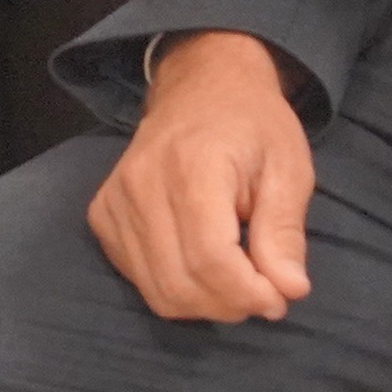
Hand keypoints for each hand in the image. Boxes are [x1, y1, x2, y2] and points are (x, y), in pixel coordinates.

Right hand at [87, 30, 318, 322]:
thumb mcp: (289, 168)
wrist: (201, 87)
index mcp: (192, 166)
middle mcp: (141, 184)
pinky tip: (202, 266)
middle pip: (181, 283)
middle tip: (265, 293)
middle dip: (230, 304)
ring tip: (236, 282)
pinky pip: (136, 277)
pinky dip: (175, 288)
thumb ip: (285, 231)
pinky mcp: (102, 213)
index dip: (249, 294)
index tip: (280, 297)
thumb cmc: (253, 126)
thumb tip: (289, 290)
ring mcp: (114, 200)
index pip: (211, 259)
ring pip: (157, 290)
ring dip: (205, 304)